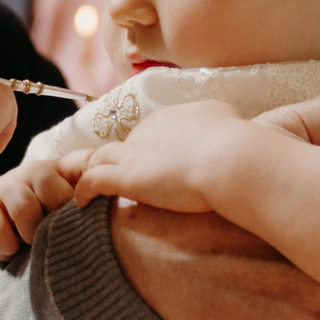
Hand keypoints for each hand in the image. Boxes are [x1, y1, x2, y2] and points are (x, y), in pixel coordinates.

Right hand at [0, 156, 92, 301]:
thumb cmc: (42, 229)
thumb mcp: (67, 216)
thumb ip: (88, 210)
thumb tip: (118, 215)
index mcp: (64, 170)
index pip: (89, 161)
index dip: (95, 181)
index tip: (90, 208)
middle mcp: (37, 172)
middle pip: (55, 192)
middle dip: (56, 221)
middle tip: (52, 235)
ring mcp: (8, 185)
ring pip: (26, 210)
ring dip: (30, 235)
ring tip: (30, 243)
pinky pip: (0, 232)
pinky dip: (7, 248)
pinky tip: (9, 248)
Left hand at [70, 101, 245, 213]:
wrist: (231, 158)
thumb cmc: (238, 143)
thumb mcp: (227, 118)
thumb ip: (215, 122)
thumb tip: (219, 128)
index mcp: (173, 117)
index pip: (151, 132)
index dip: (148, 149)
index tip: (151, 163)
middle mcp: (148, 130)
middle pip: (125, 144)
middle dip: (121, 160)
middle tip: (121, 177)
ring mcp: (135, 152)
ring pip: (101, 157)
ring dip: (94, 170)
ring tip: (89, 185)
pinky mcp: (127, 176)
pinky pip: (93, 181)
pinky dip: (84, 190)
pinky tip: (81, 202)